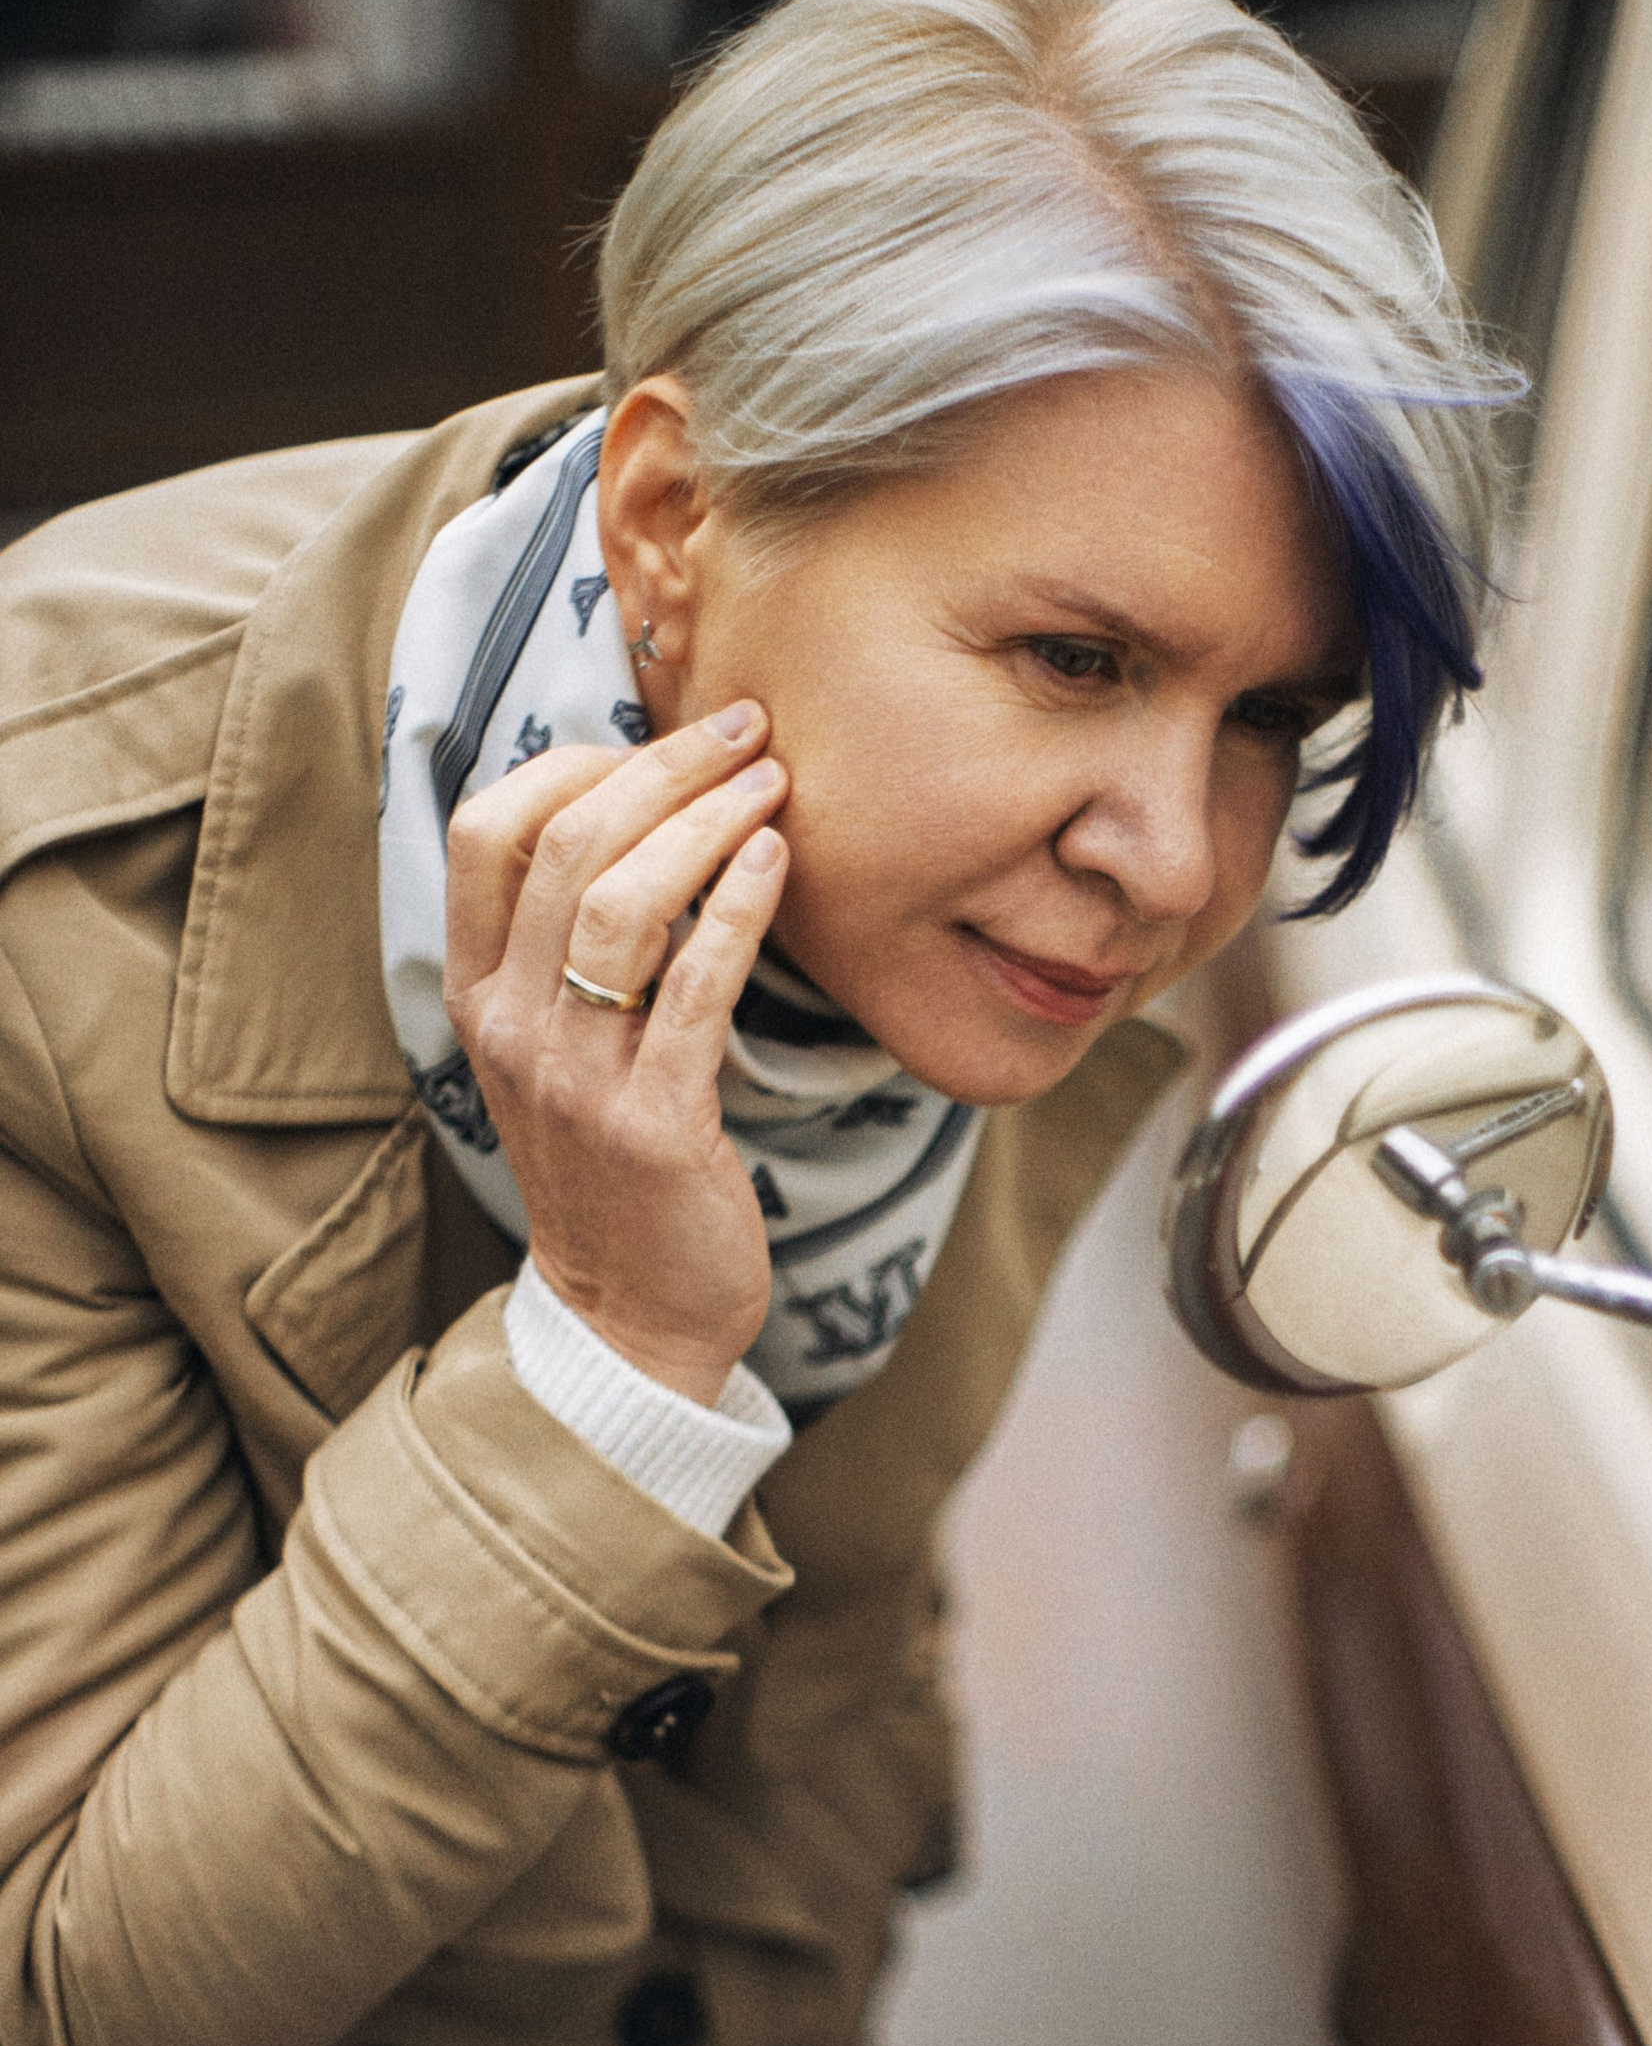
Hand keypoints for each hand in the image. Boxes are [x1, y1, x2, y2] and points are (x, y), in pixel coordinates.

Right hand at [444, 702, 789, 1404]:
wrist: (631, 1315)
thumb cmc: (617, 1163)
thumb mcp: (563, 1046)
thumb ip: (576, 944)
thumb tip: (644, 809)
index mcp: (478, 993)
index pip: (487, 830)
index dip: (574, 762)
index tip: (663, 739)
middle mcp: (510, 1026)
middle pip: (563, 844)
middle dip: (663, 767)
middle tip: (745, 730)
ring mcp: (574, 1076)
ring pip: (619, 903)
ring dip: (705, 823)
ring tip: (775, 785)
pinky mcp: (653, 1121)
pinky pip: (694, 988)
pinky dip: (737, 909)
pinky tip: (779, 862)